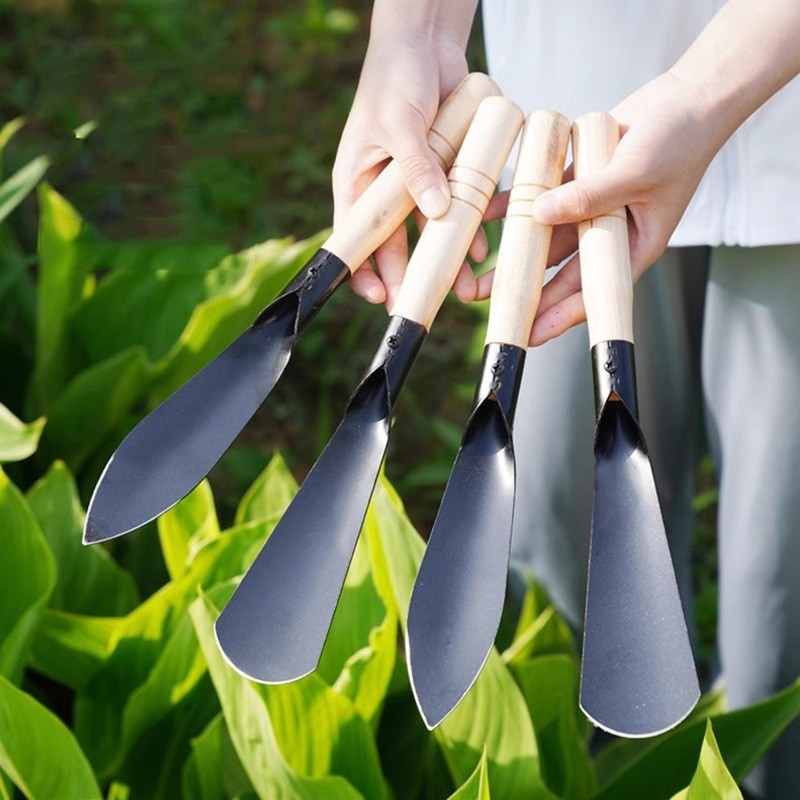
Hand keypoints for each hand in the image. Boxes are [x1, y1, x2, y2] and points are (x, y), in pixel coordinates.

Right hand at [332, 31, 487, 307]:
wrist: (426, 42)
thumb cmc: (395, 75)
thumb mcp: (400, 122)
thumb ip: (417, 167)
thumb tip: (437, 212)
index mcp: (358, 181)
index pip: (354, 237)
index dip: (364, 270)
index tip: (381, 296)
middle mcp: (385, 189)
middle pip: (395, 245)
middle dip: (412, 276)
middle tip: (428, 305)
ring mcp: (416, 183)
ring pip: (429, 233)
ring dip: (446, 259)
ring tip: (465, 288)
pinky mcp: (445, 172)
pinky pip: (455, 208)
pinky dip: (468, 227)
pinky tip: (481, 249)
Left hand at [480, 69, 719, 344]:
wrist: (689, 98)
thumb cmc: (679, 141)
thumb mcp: (635, 172)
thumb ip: (590, 195)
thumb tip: (539, 213)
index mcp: (633, 248)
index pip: (592, 293)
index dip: (560, 316)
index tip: (529, 336)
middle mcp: (608, 235)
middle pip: (561, 274)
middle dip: (527, 293)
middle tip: (490, 308)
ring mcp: (590, 209)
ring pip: (545, 240)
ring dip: (513, 254)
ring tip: (478, 276)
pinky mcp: (577, 182)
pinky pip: (540, 197)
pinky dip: (515, 203)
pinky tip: (487, 216)